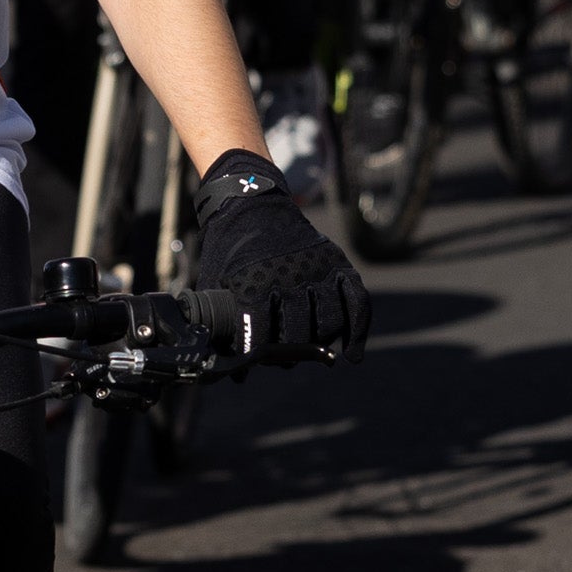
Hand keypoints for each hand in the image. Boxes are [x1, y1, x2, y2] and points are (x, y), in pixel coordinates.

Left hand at [187, 151, 369, 362]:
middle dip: (290, 353)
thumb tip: (221, 366)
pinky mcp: (337, 263)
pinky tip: (353, 354)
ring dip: (320, 344)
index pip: (262, 334)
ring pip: (329, 322)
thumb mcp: (214, 281)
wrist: (252, 205)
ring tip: (310, 351)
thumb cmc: (229, 251)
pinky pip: (357, 302)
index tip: (255, 360)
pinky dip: (358, 331)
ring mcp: (317, 269)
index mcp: (255, 282)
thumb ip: (219, 321)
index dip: (259, 353)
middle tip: (283, 358)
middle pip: (299, 334)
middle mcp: (290, 277)